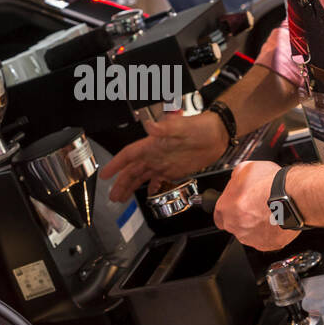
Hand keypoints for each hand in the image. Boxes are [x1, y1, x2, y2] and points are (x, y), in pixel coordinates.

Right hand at [101, 109, 228, 201]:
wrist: (217, 134)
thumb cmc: (200, 127)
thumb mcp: (182, 126)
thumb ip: (165, 128)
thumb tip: (150, 126)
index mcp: (153, 145)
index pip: (129, 155)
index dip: (116, 164)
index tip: (106, 174)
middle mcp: (155, 155)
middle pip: (132, 171)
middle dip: (121, 183)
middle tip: (112, 196)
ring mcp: (164, 163)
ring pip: (142, 178)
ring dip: (131, 187)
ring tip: (121, 198)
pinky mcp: (174, 170)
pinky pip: (158, 181)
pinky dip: (151, 188)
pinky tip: (147, 195)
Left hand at [213, 160, 301, 252]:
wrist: (292, 197)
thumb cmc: (270, 184)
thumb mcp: (245, 168)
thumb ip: (235, 178)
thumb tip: (236, 180)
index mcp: (225, 209)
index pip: (219, 214)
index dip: (228, 208)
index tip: (236, 204)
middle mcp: (236, 226)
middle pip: (235, 224)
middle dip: (243, 216)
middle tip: (256, 204)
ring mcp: (252, 238)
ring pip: (250, 233)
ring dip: (256, 224)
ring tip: (268, 210)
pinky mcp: (268, 245)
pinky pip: (266, 239)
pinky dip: (270, 231)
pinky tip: (276, 218)